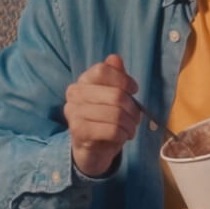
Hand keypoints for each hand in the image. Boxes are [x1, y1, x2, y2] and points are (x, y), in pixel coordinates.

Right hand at [65, 55, 140, 178]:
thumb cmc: (105, 120)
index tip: (134, 91)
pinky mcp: (78, 131)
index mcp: (83, 81)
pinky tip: (122, 137)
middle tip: (135, 118)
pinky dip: (123, 135)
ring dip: (130, 124)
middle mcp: (74, 93)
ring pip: (115, 114)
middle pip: (115, 94)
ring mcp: (73, 112)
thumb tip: (114, 58)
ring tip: (130, 129)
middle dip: (132, 109)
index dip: (123, 80)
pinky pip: (111, 130)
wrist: (92, 150)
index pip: (103, 70)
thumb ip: (116, 77)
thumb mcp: (114, 97)